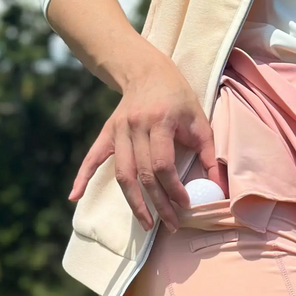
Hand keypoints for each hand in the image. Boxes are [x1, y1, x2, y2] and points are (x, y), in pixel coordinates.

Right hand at [68, 60, 225, 233]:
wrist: (148, 72)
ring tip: (146, 223)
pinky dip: (82, 176)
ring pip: (122, 173)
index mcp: (160, 121)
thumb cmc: (179, 99)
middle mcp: (136, 126)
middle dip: (157, 203)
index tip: (184, 205)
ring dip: (133, 202)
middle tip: (169, 224)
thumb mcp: (199, 121)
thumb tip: (220, 188)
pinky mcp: (108, 132)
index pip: (162, 164)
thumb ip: (210, 155)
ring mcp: (119, 129)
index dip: (173, 189)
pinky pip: (93, 157)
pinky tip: (75, 197)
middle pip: (142, 174)